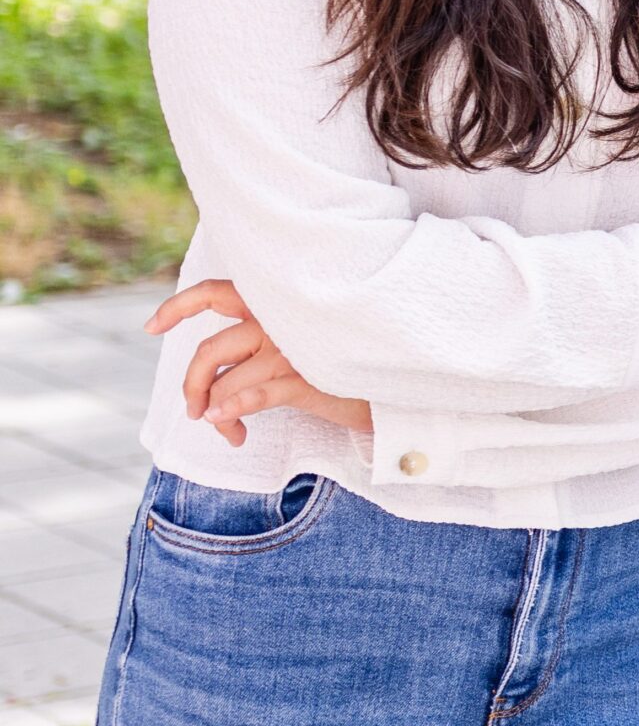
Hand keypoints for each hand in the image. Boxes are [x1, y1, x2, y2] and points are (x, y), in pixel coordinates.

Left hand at [149, 281, 372, 443]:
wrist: (398, 384)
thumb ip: (264, 343)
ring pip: (223, 383)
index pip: (214, 292)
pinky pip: (249, 397)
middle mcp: (278, 320)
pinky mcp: (305, 379)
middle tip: (194, 411)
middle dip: (191, 386)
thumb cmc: (348, 364)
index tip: (152, 326)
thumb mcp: (304, 343)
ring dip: (214, 414)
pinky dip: (230, 414)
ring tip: (229, 432)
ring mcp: (291, 348)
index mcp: (275, 305)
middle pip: (208, 351)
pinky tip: (231, 426)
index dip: (177, 307)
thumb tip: (216, 377)